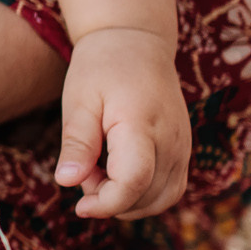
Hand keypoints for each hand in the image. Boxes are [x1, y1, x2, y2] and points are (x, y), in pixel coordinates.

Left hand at [54, 27, 187, 218]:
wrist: (136, 43)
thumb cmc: (101, 68)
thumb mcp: (79, 100)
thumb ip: (77, 143)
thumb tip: (66, 182)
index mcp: (141, 124)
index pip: (133, 182)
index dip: (106, 203)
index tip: (79, 207)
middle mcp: (172, 140)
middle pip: (147, 196)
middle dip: (110, 199)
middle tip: (83, 168)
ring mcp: (184, 147)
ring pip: (162, 199)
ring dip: (127, 200)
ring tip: (98, 169)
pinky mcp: (184, 151)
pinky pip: (170, 189)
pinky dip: (143, 194)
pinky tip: (116, 172)